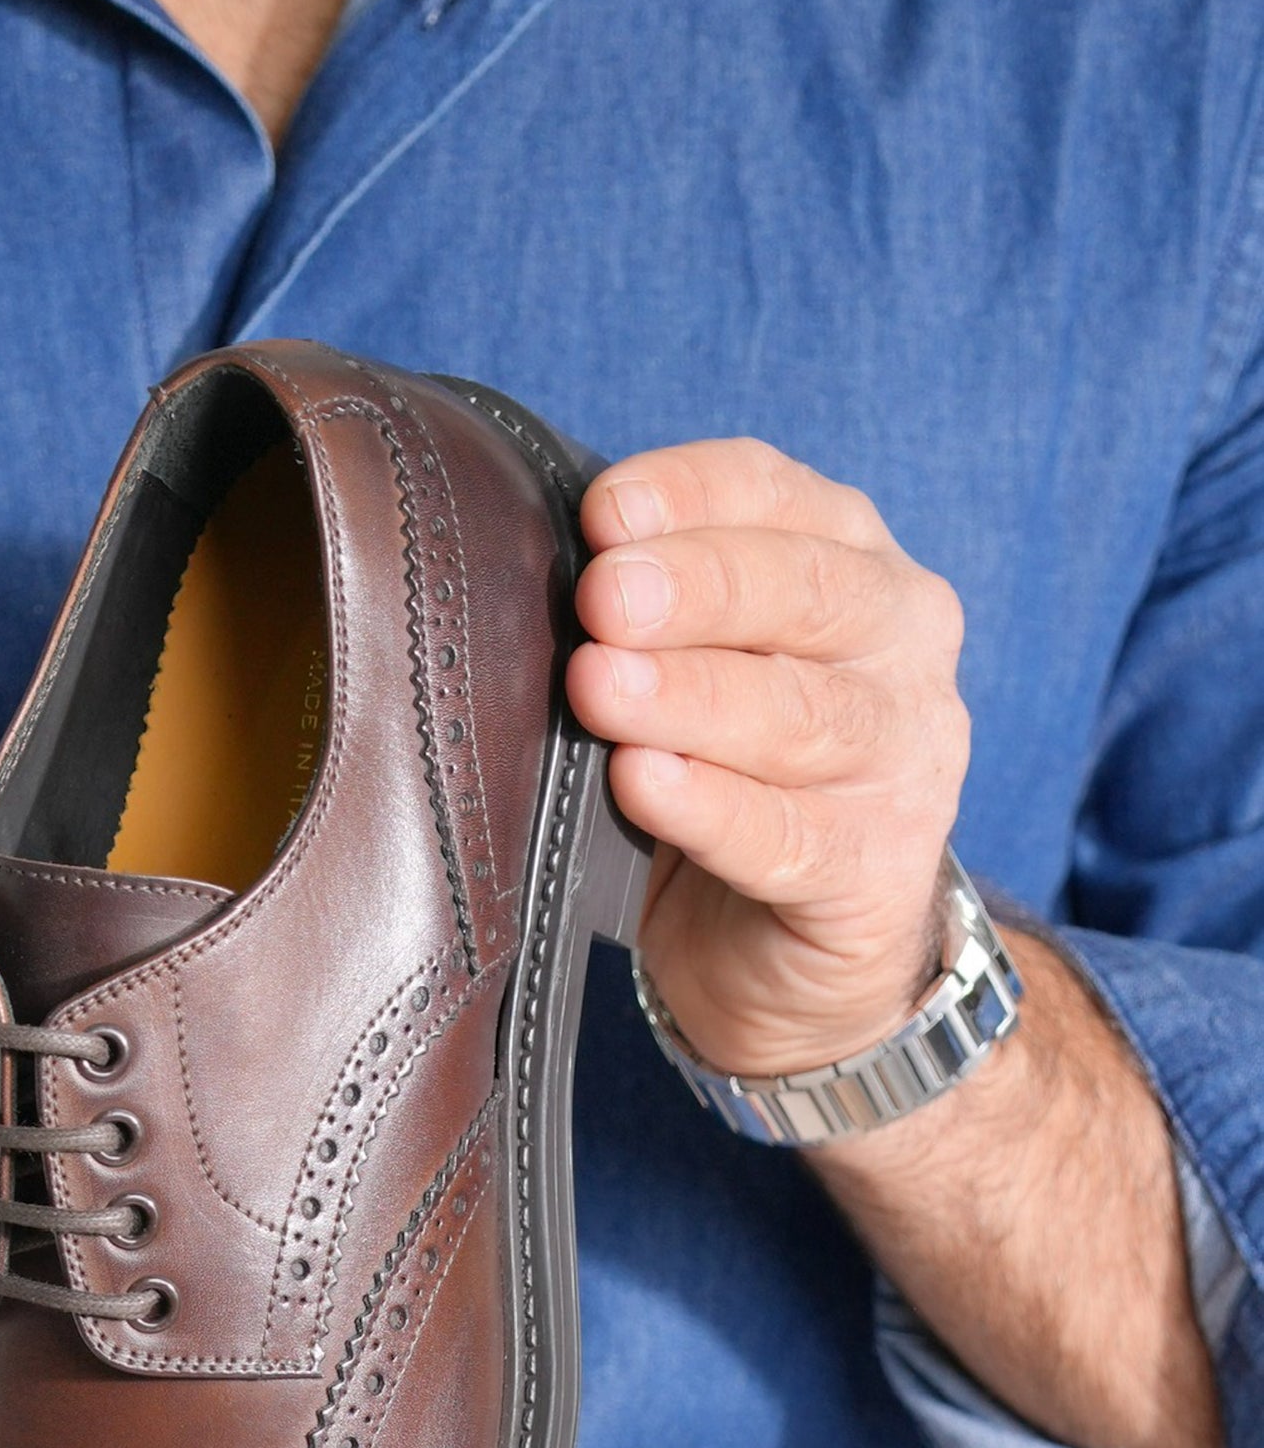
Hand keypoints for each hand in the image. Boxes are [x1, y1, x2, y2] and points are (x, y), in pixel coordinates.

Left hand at [567, 438, 969, 1077]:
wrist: (791, 954)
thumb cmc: (727, 777)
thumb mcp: (695, 670)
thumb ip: (650, 614)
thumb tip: (541, 568)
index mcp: (856, 566)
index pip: (780, 496)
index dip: (691, 494)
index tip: (602, 511)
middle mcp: (901, 650)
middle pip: (807, 594)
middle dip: (697, 588)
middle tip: (602, 597)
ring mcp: (905, 765)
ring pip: (802, 715)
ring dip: (692, 697)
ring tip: (601, 688)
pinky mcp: (877, 874)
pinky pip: (787, 836)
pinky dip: (709, 808)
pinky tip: (644, 784)